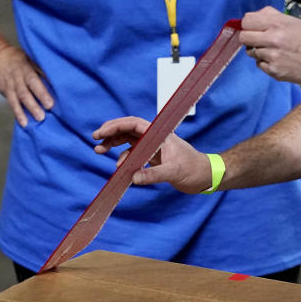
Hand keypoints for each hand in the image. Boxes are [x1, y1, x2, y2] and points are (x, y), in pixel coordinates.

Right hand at [0, 29, 53, 126]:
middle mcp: (17, 78)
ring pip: (19, 99)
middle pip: (25, 92)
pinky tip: (24, 123)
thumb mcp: (31, 60)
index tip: (50, 103)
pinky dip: (18, 113)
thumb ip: (42, 70)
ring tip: (38, 119)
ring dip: (27, 110)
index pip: (34, 80)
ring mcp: (11, 86)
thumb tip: (59, 80)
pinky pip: (12, 104)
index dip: (41, 92)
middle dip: (35, 103)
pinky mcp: (6, 93)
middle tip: (46, 112)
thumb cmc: (20, 60)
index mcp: (25, 69)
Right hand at [93, 118, 211, 192]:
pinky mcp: (153, 157)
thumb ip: (154, 175)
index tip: (101, 133)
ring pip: (128, 140)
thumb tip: (133, 177)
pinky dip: (123, 158)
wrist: (205, 176)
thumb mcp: (174, 172)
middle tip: (95, 139)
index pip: (134, 124)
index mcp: (160, 134)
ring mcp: (153, 146)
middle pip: (128, 129)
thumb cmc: (194, 170)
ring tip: (98, 150)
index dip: (116, 126)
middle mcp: (155, 137)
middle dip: (111, 133)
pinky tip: (118, 167)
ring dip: (114, 144)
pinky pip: (133, 153)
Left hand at [240, 6, 300, 83]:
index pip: (246, 21)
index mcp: (276, 23)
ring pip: (251, 52)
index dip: (248, 25)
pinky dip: (266, 63)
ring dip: (259, 51)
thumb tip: (251, 17)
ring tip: (275, 51)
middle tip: (259, 40)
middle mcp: (272, 39)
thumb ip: (271, 16)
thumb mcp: (292, 20)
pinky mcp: (274, 70)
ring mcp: (272, 56)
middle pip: (244, 38)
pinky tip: (279, 60)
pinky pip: (260, 65)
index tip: (252, 28)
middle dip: (249, 38)